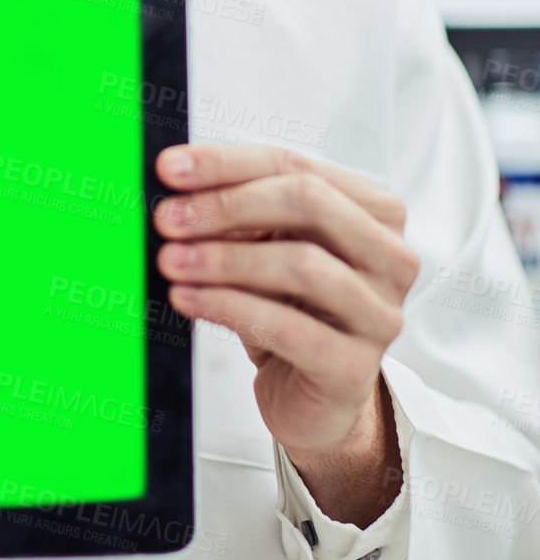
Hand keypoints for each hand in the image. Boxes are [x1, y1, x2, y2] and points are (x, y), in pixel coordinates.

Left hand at [154, 145, 418, 521]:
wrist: (309, 396)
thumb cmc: (289, 309)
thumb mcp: (266, 248)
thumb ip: (238, 212)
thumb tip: (178, 185)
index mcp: (374, 211)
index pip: (297, 166)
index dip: (228, 163)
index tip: (170, 168)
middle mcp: (390, 256)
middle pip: (309, 202)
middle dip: (228, 205)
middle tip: (169, 218)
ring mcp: (380, 313)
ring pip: (302, 264)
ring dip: (224, 259)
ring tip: (171, 261)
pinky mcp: (355, 368)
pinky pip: (289, 328)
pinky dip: (229, 307)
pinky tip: (188, 298)